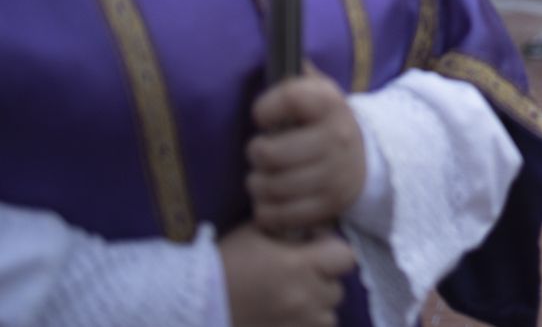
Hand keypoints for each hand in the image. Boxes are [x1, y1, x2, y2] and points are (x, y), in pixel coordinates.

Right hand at [218, 223, 354, 326]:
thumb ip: (290, 228)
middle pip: (337, 290)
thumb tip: (314, 229)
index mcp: (298, 267)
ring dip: (317, 308)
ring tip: (294, 300)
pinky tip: (287, 316)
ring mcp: (296, 325)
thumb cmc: (224, 264)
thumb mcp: (256, 232)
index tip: (314, 250)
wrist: (192, 304)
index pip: (345, 257)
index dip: (332, 251)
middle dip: (323, 281)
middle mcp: (304, 299)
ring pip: (328, 317)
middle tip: (300, 277)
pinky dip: (304, 323)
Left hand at [247, 69, 365, 232]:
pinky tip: (273, 198)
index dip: (265, 107)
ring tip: (265, 175)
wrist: (364, 161)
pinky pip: (275, 214)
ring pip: (268, 186)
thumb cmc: (325, 124)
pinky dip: (266, 209)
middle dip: (256, 152)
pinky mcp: (327, 208)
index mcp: (332, 104)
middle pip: (269, 153)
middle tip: (262, 151)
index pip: (289, 98)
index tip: (263, 114)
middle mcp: (336, 139)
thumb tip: (270, 41)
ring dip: (257, 182)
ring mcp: (333, 177)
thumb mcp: (319, 93)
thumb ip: (295, 77)